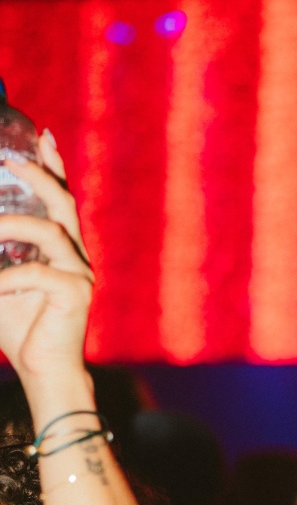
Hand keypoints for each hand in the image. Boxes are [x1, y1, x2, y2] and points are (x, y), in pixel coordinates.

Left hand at [0, 134, 93, 392]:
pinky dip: (9, 278)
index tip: (42, 135)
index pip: (61, 200)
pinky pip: (39, 275)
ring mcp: (79, 274)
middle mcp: (75, 256)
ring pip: (52, 232)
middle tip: (12, 161)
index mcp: (61, 249)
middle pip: (63, 205)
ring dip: (15, 224)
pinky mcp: (75, 295)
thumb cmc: (20, 326)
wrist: (43, 369)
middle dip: (41, 177)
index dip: (54, 166)